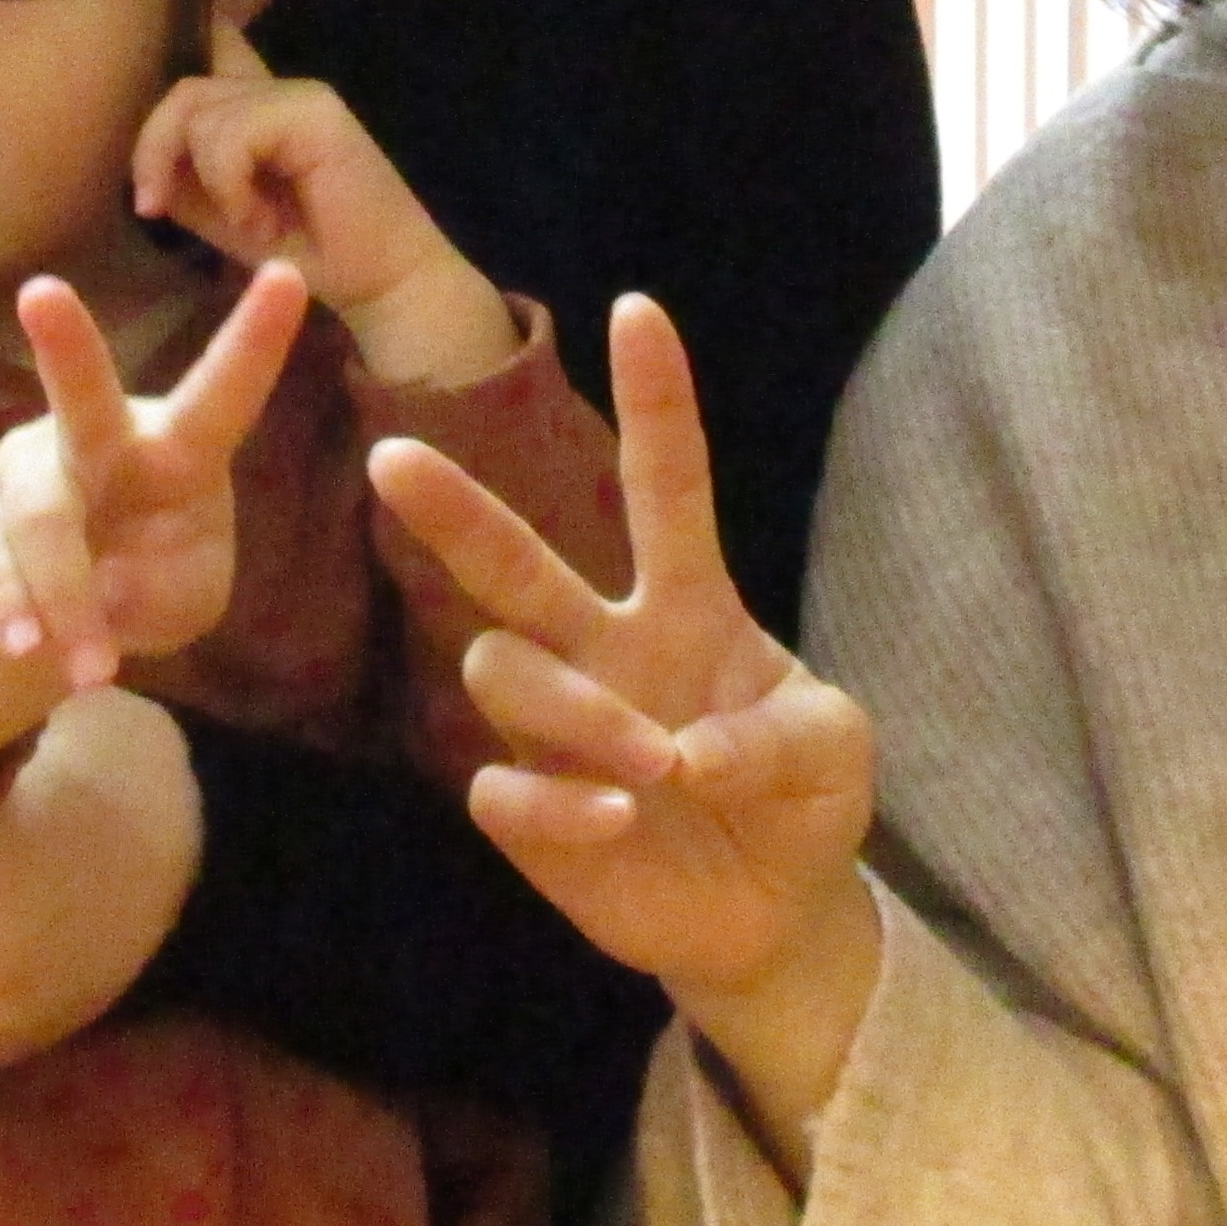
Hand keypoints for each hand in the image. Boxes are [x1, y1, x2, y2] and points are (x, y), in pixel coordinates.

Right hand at [0, 265, 309, 690]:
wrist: (72, 606)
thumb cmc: (156, 574)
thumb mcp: (186, 598)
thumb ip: (162, 595)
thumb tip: (99, 593)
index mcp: (182, 446)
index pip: (224, 391)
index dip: (256, 338)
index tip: (290, 274)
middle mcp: (103, 436)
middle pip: (83, 395)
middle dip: (67, 344)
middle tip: (42, 294)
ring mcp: (30, 465)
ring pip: (38, 519)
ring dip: (61, 597)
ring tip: (89, 668)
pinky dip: (9, 607)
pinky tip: (26, 648)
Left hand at [134, 25, 511, 385]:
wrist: (382, 284)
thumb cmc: (308, 256)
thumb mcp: (224, 216)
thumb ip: (186, 180)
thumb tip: (146, 165)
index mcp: (259, 106)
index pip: (206, 58)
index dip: (171, 81)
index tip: (156, 150)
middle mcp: (278, 89)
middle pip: (184, 92)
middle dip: (153, 152)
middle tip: (155, 209)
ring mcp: (299, 95)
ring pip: (201, 113)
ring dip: (208, 180)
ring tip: (248, 223)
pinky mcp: (314, 113)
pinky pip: (231, 136)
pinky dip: (230, 185)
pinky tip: (260, 221)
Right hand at [369, 296, 880, 1114]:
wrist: (773, 915)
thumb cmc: (803, 799)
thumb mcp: (833, 750)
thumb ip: (776, 736)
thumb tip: (687, 752)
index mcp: (689, 606)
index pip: (665, 487)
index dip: (655, 403)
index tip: (639, 310)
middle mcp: (605, 647)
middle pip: (514, 563)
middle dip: (454, 511)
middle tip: (394, 454)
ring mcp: (559, 727)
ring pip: (503, 671)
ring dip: (575, 712)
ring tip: (653, 766)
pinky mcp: (530, 810)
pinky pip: (502, 783)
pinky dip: (558, 801)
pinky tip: (615, 821)